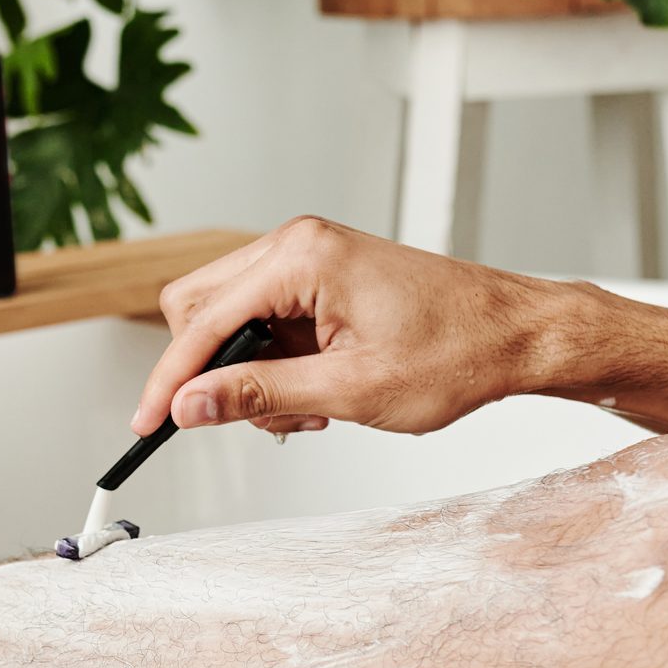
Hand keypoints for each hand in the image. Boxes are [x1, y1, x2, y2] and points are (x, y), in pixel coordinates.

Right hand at [133, 217, 588, 437]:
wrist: (518, 334)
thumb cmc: (456, 351)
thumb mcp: (350, 391)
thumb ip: (260, 395)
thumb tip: (190, 404)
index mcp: (301, 256)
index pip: (203, 321)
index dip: (170, 380)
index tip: (149, 424)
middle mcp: (297, 244)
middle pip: (200, 307)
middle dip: (210, 372)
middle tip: (243, 419)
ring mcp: (309, 258)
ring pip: (230, 317)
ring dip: (249, 375)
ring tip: (305, 411)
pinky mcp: (322, 277)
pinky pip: (265, 320)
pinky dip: (274, 365)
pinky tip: (316, 394)